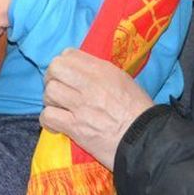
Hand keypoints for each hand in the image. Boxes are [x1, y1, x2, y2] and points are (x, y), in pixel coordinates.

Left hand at [39, 50, 154, 169]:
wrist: (145, 140)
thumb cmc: (139, 111)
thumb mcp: (124, 81)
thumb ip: (102, 73)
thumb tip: (84, 71)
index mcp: (103, 70)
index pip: (68, 54)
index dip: (64, 65)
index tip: (67, 76)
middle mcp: (90, 84)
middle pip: (54, 69)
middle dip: (52, 79)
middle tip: (58, 91)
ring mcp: (81, 105)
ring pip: (49, 92)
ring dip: (51, 101)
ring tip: (59, 109)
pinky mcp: (76, 127)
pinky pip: (48, 116)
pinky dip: (48, 121)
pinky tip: (56, 125)